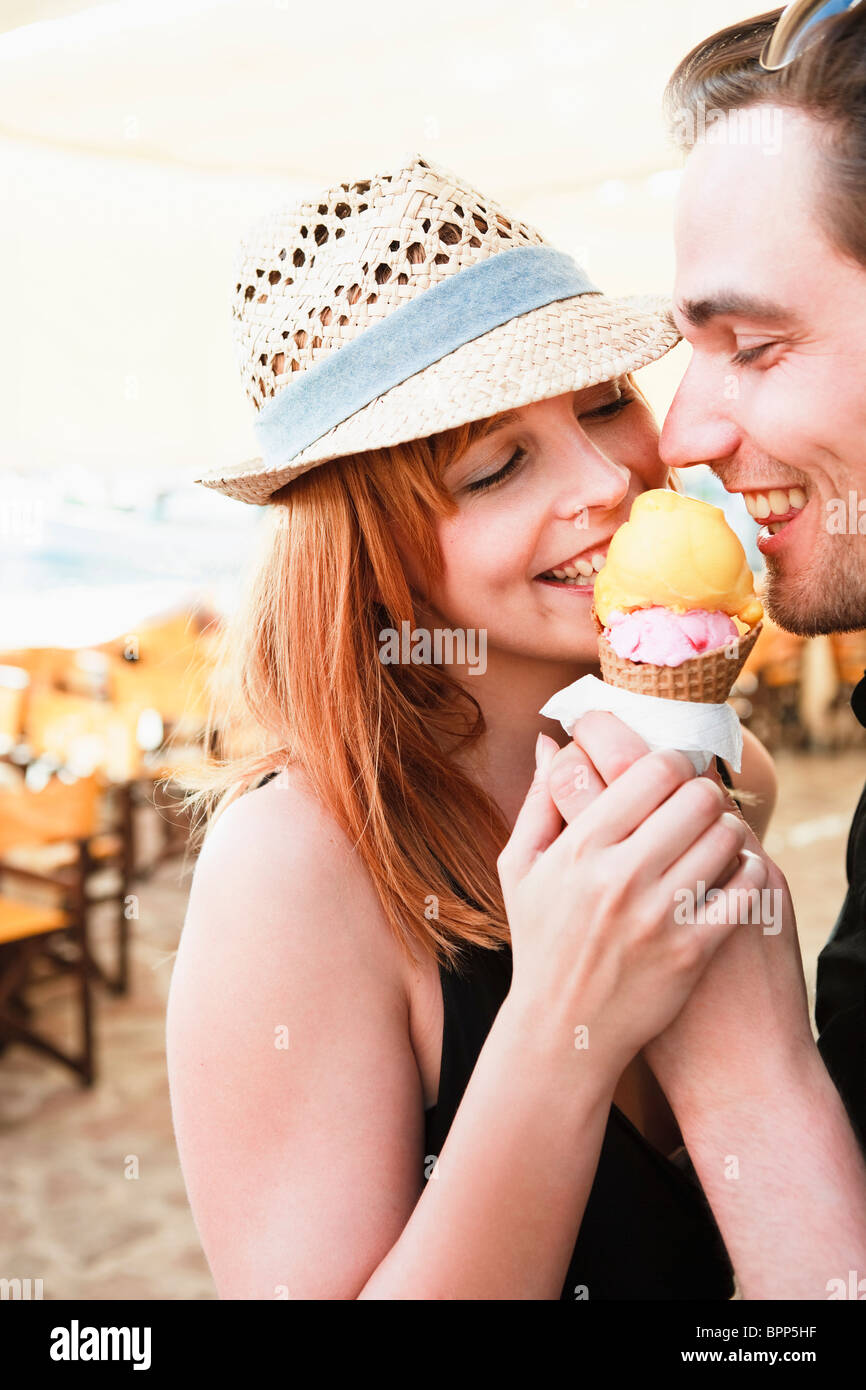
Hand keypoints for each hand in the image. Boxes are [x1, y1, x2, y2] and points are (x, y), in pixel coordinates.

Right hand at [496, 730, 764, 1085]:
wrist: (562, 1032)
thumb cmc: (541, 942)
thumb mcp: (520, 869)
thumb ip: (539, 802)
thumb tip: (550, 743)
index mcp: (579, 847)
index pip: (654, 771)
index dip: (675, 762)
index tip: (676, 774)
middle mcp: (618, 876)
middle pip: (698, 797)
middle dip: (706, 794)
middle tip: (701, 807)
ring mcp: (657, 916)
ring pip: (726, 838)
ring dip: (729, 832)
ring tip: (717, 841)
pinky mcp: (691, 951)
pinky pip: (745, 889)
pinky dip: (748, 873)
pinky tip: (732, 877)